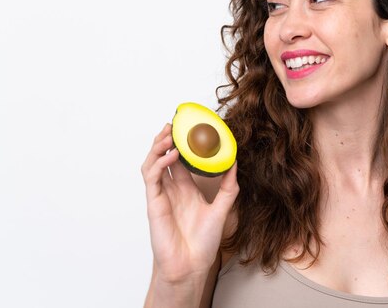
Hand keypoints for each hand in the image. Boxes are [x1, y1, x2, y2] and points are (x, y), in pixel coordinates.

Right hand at [141, 123, 238, 284]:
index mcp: (186, 189)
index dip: (182, 143)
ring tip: (169, 133)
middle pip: (163, 157)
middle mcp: (172, 189)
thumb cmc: (203, 242)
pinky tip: (171, 155)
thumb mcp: (222, 209)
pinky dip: (159, 164)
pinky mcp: (154, 203)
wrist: (192, 264)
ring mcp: (161, 195)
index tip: (189, 127)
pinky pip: (152, 178)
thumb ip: (229, 187)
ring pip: (153, 163)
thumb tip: (235, 163)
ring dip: (158, 147)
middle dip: (166, 138)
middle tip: (174, 123)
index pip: (181, 159)